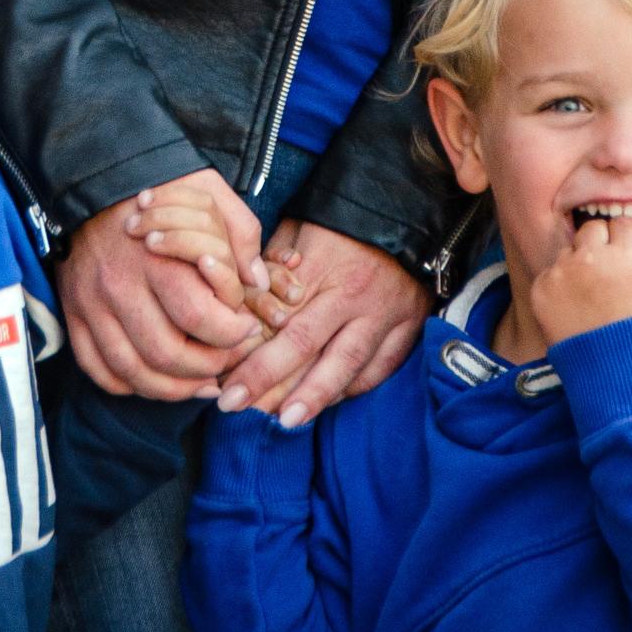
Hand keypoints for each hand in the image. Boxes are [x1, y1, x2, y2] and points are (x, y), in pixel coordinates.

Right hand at [58, 169, 267, 398]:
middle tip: (225, 360)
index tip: (246, 328)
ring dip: (172, 389)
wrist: (92, 181)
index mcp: (157, 258)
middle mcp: (120, 286)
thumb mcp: (207, 192)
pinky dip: (128, 386)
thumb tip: (257, 281)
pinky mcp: (74, 315)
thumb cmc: (158, 192)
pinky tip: (155, 380)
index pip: (199, 317)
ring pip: (132, 372)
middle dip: (206, 368)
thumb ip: (240, 232)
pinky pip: (98, 369)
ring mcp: (92, 305)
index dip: (232, 334)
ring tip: (198, 382)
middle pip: (167, 354)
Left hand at [215, 221, 426, 428]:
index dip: (248, 347)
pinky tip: (329, 403)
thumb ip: (273, 264)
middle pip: (306, 343)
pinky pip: (380, 367)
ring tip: (286, 420)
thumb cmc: (344, 221)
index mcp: (323, 266)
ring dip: (314, 395)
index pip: (278, 315)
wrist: (409, 211)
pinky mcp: (409, 327)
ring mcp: (384, 315)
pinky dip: (354, 388)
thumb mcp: (301, 228)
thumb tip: (243, 301)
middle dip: (267, 378)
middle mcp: (353, 296)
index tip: (222, 372)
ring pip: (347, 364)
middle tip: (235, 405)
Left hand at [530, 215, 631, 346]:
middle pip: (591, 228)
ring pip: (567, 251)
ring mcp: (564, 270)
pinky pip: (548, 274)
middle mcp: (593, 256)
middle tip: (601, 266)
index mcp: (626, 255)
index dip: (622, 234)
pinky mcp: (542, 287)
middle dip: (597, 242)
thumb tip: (626, 243)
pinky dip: (557, 287)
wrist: (614, 369)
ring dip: (574, 265)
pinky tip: (569, 308)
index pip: (622, 222)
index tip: (621, 245)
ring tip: (585, 296)